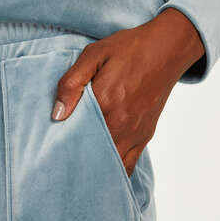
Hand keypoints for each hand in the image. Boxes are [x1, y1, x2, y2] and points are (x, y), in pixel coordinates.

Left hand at [51, 8, 204, 175]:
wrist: (167, 48)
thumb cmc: (129, 50)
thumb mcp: (94, 55)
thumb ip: (71, 83)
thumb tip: (57, 115)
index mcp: (105, 103)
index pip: (76, 136)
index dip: (63, 146)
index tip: (52, 151)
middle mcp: (120, 124)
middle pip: (92, 156)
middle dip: (77, 163)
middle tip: (62, 166)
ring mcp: (134, 134)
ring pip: (110, 166)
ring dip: (95, 170)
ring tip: (80, 172)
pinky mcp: (144, 137)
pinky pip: (128, 166)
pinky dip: (115, 172)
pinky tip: (102, 172)